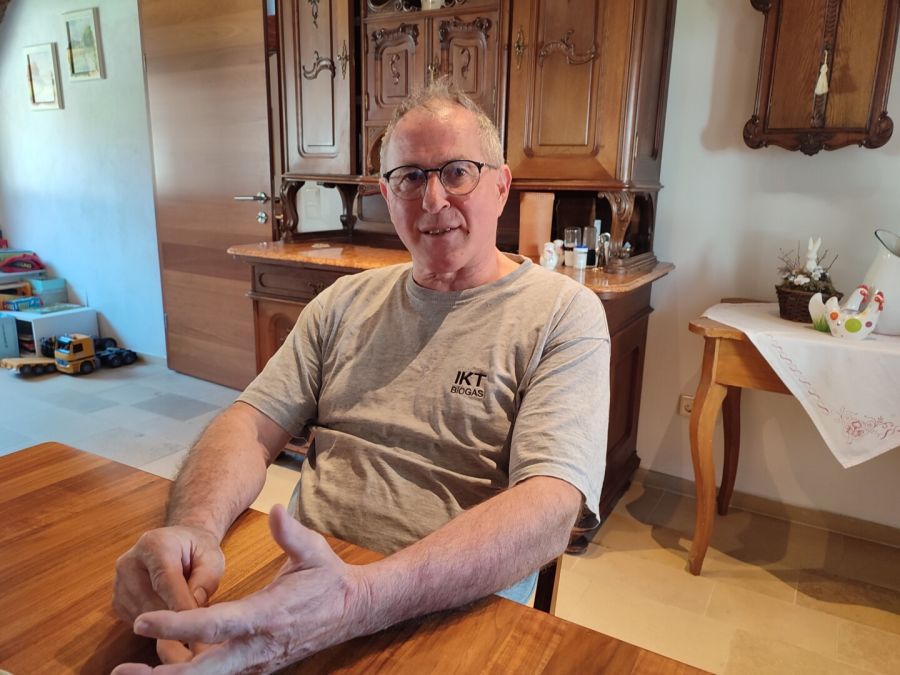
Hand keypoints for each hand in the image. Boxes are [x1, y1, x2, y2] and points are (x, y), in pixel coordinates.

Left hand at [112, 505, 371, 674]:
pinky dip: (188, 674)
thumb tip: (276, 511)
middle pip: (204, 670)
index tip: (144, 621)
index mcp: (268, 614)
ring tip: (128, 673)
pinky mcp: (254, 665)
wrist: (352, 610)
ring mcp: (256, 661)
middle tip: (121, 671)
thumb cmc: (329, 579)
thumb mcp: (314, 551)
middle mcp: (258, 645)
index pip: (215, 624)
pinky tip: (159, 669)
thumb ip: (291, 533)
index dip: (177, 625)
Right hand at [113, 525, 224, 622]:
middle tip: (198, 623)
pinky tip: (170, 610)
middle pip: (151, 603)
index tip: (196, 624)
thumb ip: (207, 579)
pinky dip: (156, 625)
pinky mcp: (117, 602)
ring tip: (185, 610)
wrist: (179, 544)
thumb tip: (193, 607)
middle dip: (176, 617)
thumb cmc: (197, 550)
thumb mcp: (212, 557)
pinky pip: (138, 623)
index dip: (181, 605)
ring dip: (167, 622)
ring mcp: (118, 583)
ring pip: (144, 617)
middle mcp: (129, 562)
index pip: (165, 581)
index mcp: (154, 545)